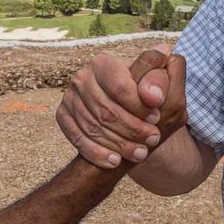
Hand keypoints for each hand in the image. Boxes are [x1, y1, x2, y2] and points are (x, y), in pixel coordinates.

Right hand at [57, 44, 185, 168]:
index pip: (120, 87)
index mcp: (103, 63)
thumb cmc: (144, 93)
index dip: (139, 106)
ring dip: (118, 144)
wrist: (124, 109)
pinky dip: (96, 152)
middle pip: (106, 110)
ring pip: (93, 127)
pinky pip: (76, 138)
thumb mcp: (157, 83)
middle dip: (132, 129)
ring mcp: (69, 97)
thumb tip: (160, 67)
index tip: (157, 119)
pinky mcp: (63, 115)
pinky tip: (115, 161)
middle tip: (153, 141)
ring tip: (141, 154)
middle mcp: (82, 77)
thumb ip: (159, 76)